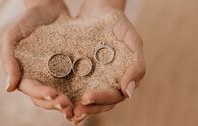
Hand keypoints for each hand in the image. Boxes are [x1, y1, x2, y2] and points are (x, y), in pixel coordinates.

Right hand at [1, 0, 73, 118]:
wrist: (48, 7)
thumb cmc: (27, 20)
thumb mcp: (13, 36)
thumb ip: (8, 60)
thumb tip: (9, 88)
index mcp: (23, 73)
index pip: (30, 89)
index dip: (41, 94)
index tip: (53, 95)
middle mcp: (38, 77)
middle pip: (45, 97)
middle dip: (55, 103)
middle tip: (68, 106)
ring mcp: (53, 74)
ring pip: (59, 94)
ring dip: (66, 103)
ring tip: (77, 107)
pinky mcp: (68, 69)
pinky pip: (72, 83)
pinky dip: (78, 92)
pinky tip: (86, 96)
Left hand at [72, 0, 145, 122]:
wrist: (99, 12)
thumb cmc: (119, 24)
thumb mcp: (132, 40)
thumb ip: (136, 65)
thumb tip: (128, 92)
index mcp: (125, 78)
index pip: (115, 95)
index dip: (102, 99)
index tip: (87, 98)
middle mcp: (112, 82)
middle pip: (102, 103)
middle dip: (88, 108)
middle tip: (75, 111)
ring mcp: (98, 80)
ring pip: (90, 100)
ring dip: (80, 107)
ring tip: (67, 111)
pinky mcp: (84, 75)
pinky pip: (78, 89)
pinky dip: (71, 97)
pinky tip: (61, 101)